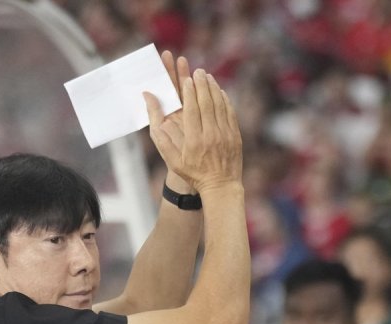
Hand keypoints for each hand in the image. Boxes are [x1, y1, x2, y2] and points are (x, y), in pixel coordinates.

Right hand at [145, 65, 242, 194]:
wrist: (220, 186)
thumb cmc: (192, 174)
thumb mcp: (172, 160)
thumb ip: (161, 137)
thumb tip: (154, 117)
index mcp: (194, 141)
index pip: (191, 110)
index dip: (189, 92)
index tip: (187, 79)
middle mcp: (211, 135)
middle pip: (206, 103)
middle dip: (201, 85)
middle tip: (198, 71)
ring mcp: (225, 134)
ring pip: (219, 105)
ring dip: (213, 88)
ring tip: (207, 76)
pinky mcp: (235, 135)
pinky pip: (229, 112)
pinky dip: (224, 99)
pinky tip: (219, 91)